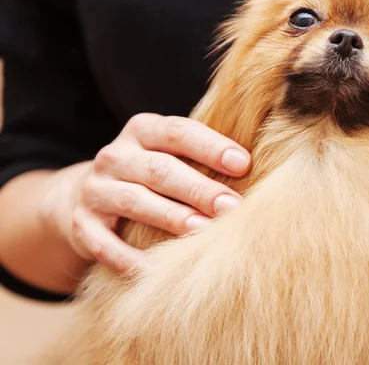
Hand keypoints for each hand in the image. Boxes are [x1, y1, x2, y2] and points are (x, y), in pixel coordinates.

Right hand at [45, 114, 249, 273]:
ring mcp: (95, 189)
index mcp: (143, 129)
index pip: (178, 132)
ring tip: (204, 232)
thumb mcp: (168, 153)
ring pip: (134, 201)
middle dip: (199, 188)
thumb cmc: (150, 173)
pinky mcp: (82, 225)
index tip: (243, 164)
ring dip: (171, 217)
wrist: (84, 194)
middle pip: (160, 169)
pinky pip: (105, 243)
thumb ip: (200, 156)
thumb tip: (253, 170)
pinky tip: (157, 270)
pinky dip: (129, 258)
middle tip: (232, 207)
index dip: (211, 147)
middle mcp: (116, 155)